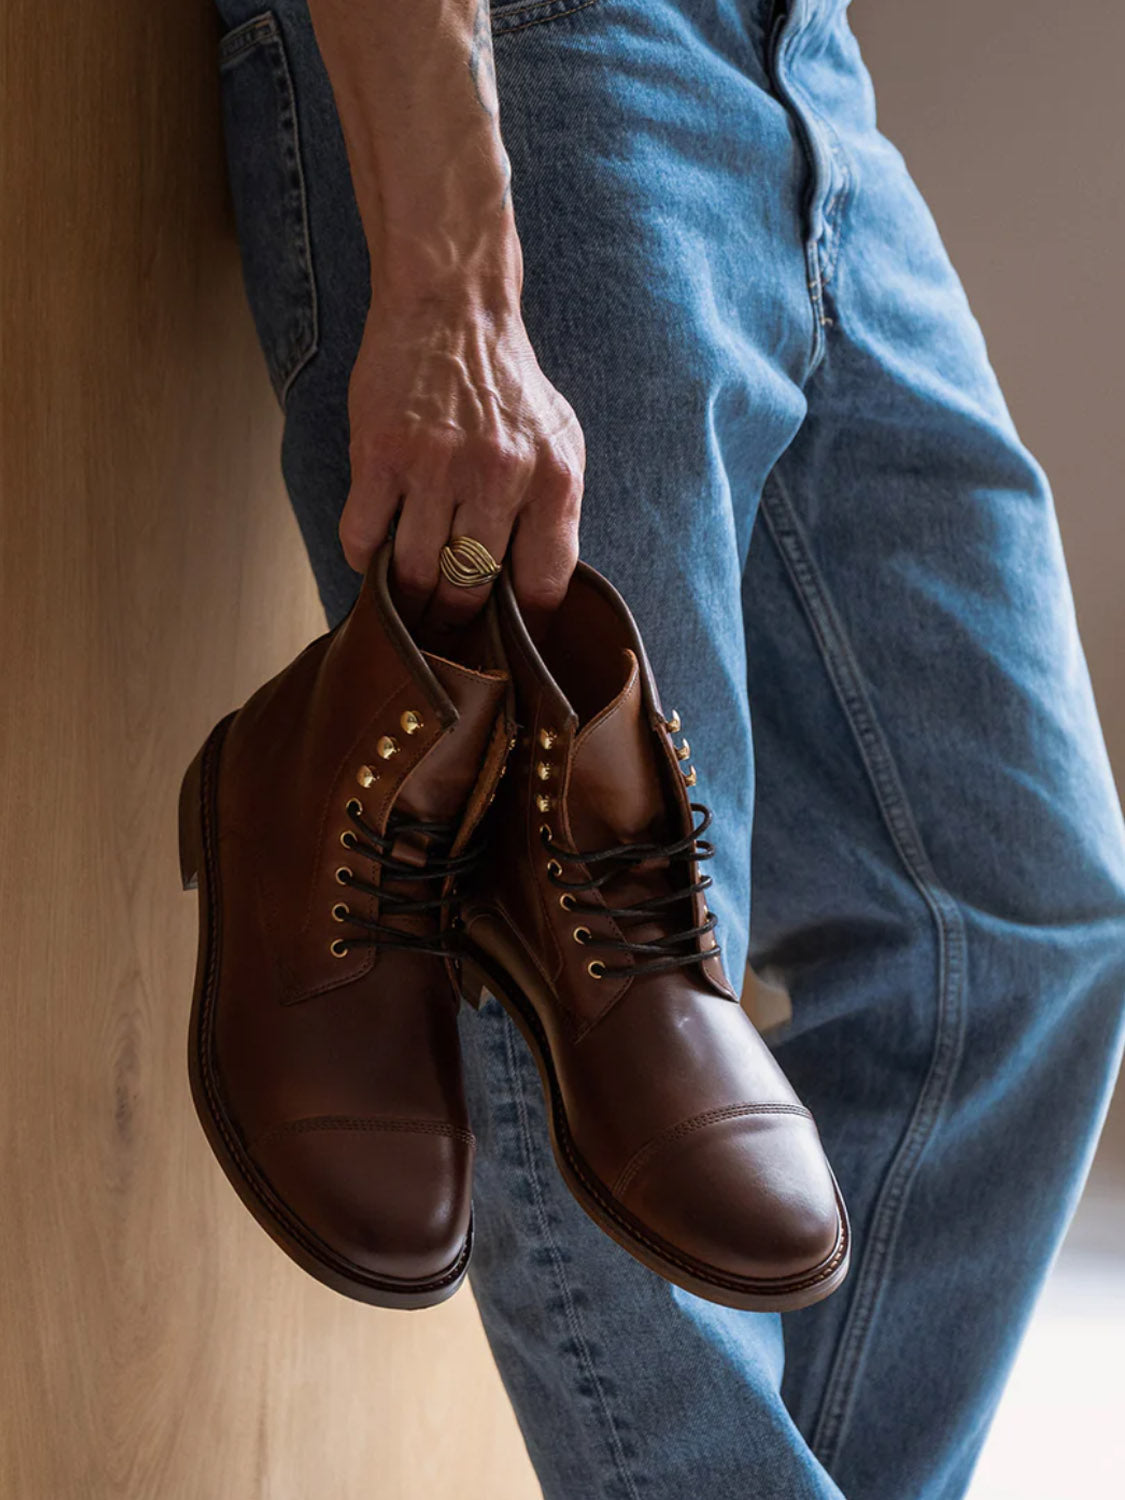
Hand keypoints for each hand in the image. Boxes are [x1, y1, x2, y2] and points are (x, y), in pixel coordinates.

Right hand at [339, 286, 584, 634]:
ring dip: (408, 600)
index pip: (543, 586)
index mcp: (553, 480)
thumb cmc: (506, 386)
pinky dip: (364, 559)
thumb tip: (532, 596)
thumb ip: (551, 515)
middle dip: (456, 621)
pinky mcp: (380, 455)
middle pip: (470, 589)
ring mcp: (435, 466)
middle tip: (444, 631)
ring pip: (415, 574)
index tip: (504, 642)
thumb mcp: (558, 443)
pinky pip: (361, 538)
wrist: (451, 307)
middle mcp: (498, 476)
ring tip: (408, 607)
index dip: (521, 626)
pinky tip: (375, 555)